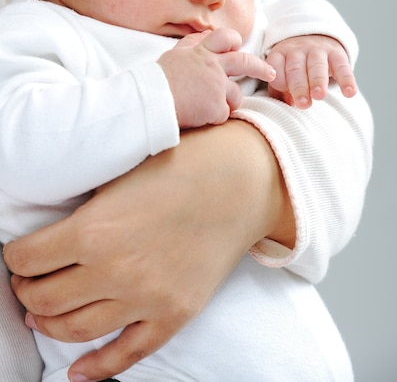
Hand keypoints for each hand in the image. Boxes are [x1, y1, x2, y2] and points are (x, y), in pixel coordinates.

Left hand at [4, 120, 290, 381]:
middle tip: (27, 282)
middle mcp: (115, 270)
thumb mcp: (123, 172)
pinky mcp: (174, 313)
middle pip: (44, 299)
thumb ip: (86, 208)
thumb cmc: (184, 165)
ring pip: (75, 330)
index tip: (18, 253)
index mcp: (95, 228)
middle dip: (26, 291)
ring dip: (48, 325)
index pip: (27, 257)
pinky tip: (78, 371)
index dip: (15, 256)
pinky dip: (97, 368)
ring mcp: (146, 298)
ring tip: (42, 314)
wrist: (243, 181)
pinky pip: (127, 353)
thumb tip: (54, 232)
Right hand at [158, 28, 275, 126]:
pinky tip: (199, 116)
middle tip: (271, 74)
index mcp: (201, 52)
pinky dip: (214, 118)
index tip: (238, 48)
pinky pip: (224, 114)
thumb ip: (191, 45)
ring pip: (237, 95)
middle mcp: (213, 66)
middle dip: (261, 68)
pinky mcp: (217, 106)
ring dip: (229, 103)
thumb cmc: (156, 81)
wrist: (150, 102)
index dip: (234, 42)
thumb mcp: (173, 56)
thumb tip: (203, 36)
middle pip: (245, 62)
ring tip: (211, 108)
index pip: (225, 38)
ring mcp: (217, 86)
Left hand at [266, 35, 356, 108]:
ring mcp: (318, 50)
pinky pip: (342, 66)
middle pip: (296, 68)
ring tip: (319, 96)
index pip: (276, 67)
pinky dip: (347, 79)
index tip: (285, 96)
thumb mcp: (283, 72)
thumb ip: (279, 90)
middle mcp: (298, 50)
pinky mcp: (337, 53)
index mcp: (280, 54)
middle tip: (303, 104)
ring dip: (318, 81)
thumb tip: (286, 104)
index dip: (279, 82)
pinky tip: (350, 93)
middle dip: (299, 86)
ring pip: (317, 65)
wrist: (315, 38)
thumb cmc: (294, 66)